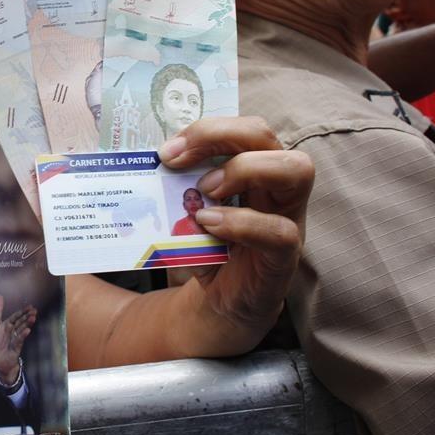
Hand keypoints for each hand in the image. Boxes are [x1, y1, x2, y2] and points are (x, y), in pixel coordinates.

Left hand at [0, 295, 35, 384]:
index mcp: (8, 325)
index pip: (16, 316)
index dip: (23, 311)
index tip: (30, 306)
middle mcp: (13, 331)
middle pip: (21, 322)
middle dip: (28, 316)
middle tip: (35, 311)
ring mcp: (15, 338)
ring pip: (22, 329)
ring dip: (27, 324)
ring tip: (33, 318)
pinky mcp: (16, 347)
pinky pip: (19, 340)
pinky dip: (23, 335)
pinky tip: (27, 330)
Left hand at [158, 117, 313, 348]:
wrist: (220, 306)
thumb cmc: (207, 250)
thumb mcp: (185, 214)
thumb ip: (173, 189)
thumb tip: (137, 166)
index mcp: (252, 170)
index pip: (243, 128)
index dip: (207, 129)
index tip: (165, 150)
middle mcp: (276, 187)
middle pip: (266, 135)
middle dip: (219, 135)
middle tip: (176, 161)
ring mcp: (287, 218)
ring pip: (297, 169)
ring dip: (242, 170)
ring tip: (204, 190)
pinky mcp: (285, 256)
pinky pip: (281, 231)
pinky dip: (241, 223)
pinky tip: (209, 225)